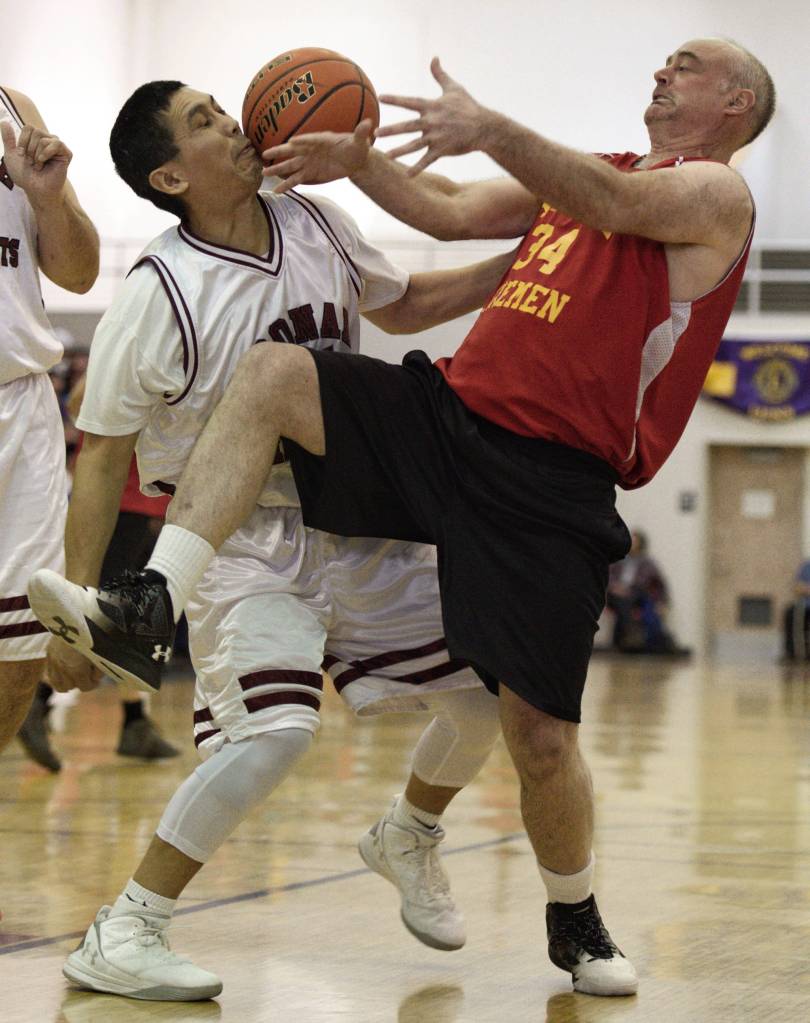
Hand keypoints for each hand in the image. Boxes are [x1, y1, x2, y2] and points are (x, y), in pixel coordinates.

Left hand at [0, 119, 70, 205]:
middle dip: (29, 149)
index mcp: (36, 140)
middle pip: (36, 132)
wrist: (35, 189)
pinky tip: (44, 163)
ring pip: (43, 139)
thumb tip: (4, 122)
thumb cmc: (25, 175)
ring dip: (36, 154)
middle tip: (31, 162)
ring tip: (38, 165)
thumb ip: (8, 139)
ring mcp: (57, 147)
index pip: (29, 128)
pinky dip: (46, 153)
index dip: (23, 141)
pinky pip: (56, 144)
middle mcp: (48, 141)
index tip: (22, 155)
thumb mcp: (11, 155)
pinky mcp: (66, 154)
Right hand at [44, 636, 100, 692]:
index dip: (93, 683)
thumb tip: (96, 678)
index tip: (97, 676)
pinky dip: (60, 675)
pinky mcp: (49, 653)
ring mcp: (53, 661)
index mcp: (77, 669)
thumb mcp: (101, 652)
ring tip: (77, 672)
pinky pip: (51, 675)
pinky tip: (67, 669)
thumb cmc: (93, 633)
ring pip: (59, 685)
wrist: (76, 616)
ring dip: (69, 681)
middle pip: (72, 687)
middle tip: (88, 671)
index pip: (85, 687)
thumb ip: (99, 668)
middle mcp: (62, 668)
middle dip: (81, 681)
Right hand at [262, 119, 374, 193]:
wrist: (355, 160)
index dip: (302, 141)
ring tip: (263, 172)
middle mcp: (310, 150)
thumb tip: (369, 124)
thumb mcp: (360, 141)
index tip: (292, 142)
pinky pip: (296, 179)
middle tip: (265, 153)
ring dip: (277, 169)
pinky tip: (276, 190)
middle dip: (280, 152)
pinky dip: (286, 184)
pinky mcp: (310, 174)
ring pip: (290, 166)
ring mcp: (308, 162)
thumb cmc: (357, 147)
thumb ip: (361, 134)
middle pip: (293, 151)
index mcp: (321, 139)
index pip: (310, 139)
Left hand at [377, 57, 488, 174]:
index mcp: (433, 106)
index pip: (410, 102)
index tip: (381, 98)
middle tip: (375, 133)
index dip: (395, 99)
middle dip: (391, 130)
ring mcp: (436, 137)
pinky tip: (407, 176)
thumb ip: (440, 75)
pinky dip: (417, 168)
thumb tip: (434, 58)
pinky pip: (427, 160)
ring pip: (414, 145)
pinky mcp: (442, 150)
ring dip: (400, 151)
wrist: (484, 127)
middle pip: (407, 127)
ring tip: (386, 155)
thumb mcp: (454, 88)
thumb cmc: (469, 106)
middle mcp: (432, 122)